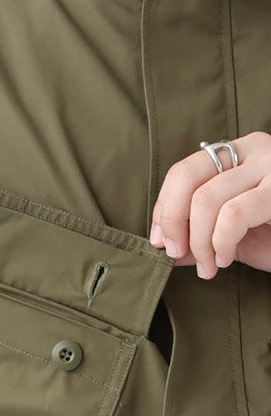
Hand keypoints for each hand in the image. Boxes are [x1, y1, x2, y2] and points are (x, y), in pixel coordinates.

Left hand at [148, 130, 270, 278]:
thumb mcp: (232, 236)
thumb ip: (198, 237)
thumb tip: (163, 248)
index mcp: (239, 154)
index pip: (183, 172)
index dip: (163, 208)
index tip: (159, 241)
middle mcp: (256, 149)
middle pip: (186, 176)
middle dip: (171, 220)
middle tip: (174, 253)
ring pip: (206, 199)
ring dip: (198, 242)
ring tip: (208, 266)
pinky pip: (233, 214)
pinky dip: (219, 243)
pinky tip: (224, 260)